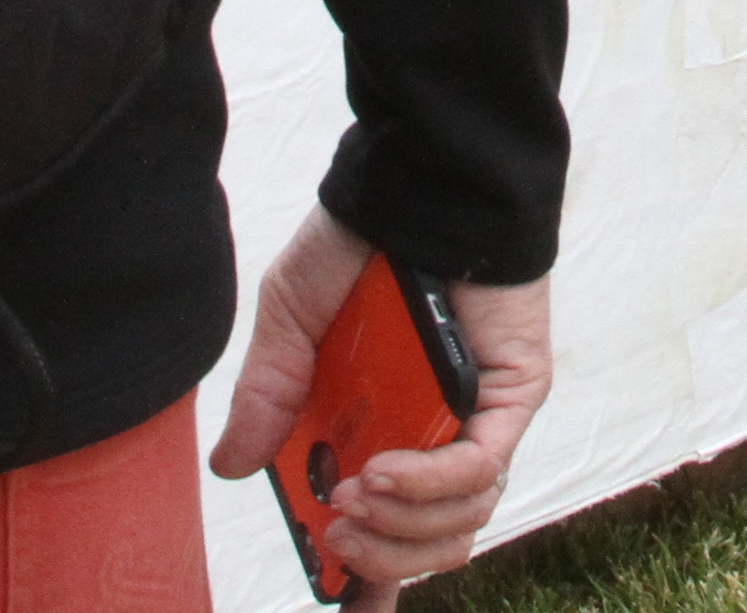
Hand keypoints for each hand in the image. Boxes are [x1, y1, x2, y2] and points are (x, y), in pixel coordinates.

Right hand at [210, 205, 551, 608]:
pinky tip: (384, 470)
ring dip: (401, 528)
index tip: (345, 607)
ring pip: (461, 521)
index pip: (392, 526)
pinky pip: (481, 467)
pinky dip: (431, 483)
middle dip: (376, 558)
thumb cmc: (358, 241)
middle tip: (335, 535)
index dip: (372, 580)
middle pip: (425, 542)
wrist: (415, 177)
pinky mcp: (513, 394)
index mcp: (383, 427)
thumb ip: (268, 393)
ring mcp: (479, 417)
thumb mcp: (291, 319)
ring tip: (354, 498)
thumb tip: (233, 467)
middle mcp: (436, 433)